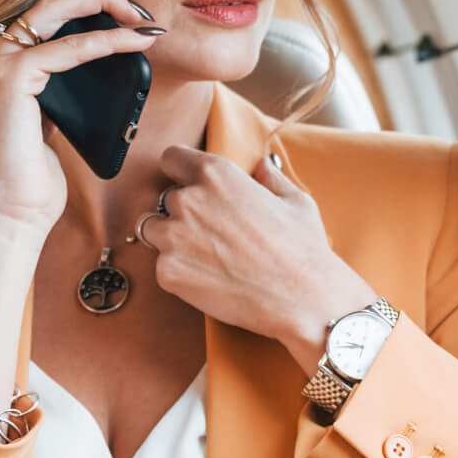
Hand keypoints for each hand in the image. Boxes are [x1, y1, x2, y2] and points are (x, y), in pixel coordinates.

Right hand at [0, 0, 159, 240]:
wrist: (5, 214)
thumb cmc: (24, 171)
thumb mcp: (33, 111)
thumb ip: (42, 76)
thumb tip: (76, 52)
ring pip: (55, 1)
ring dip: (106, 0)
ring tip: (139, 13)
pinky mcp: (11, 77)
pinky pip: (71, 46)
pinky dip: (110, 41)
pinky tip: (137, 41)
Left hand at [141, 145, 376, 365]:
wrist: (302, 299)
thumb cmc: (302, 248)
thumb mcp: (296, 201)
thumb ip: (271, 178)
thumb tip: (263, 166)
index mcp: (216, 174)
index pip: (172, 158)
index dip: (180, 171)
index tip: (187, 183)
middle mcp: (188, 200)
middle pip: (164, 198)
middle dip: (182, 212)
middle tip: (211, 233)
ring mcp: (173, 237)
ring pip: (155, 230)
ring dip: (172, 240)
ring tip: (206, 257)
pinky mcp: (168, 272)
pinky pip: (162, 265)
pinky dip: (179, 272)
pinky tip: (209, 278)